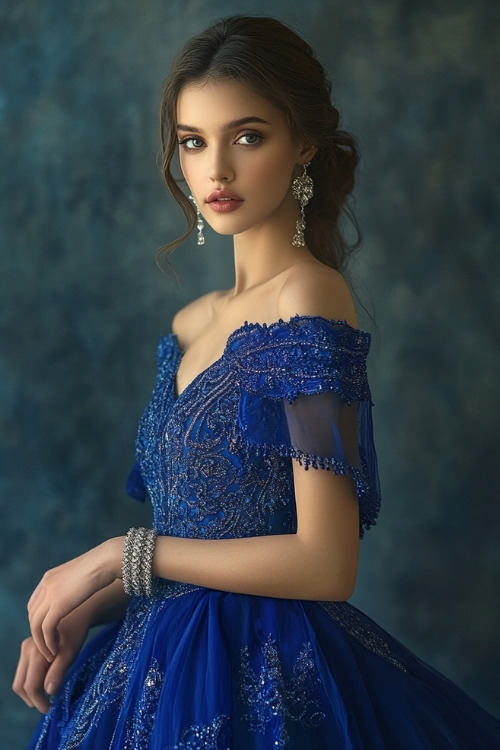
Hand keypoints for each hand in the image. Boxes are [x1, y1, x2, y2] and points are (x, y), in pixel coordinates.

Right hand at [13, 610, 89, 712]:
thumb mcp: (71, 652)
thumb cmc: (76, 632)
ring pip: (20, 679)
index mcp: (36, 652)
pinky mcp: (27, 648)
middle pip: (20, 685)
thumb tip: (49, 692)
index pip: (31, 686)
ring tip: (48, 696)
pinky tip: (46, 682)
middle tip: (48, 706)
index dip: (40, 702)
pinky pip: (24, 671)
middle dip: (32, 700)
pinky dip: (31, 682)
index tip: (51, 709)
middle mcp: (26, 649)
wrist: (75, 613)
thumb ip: (58, 672)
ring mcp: (25, 648)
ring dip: (31, 692)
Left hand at [27, 538, 122, 661]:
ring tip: (52, 654)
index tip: (50, 633)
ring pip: (36, 625)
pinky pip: (46, 629)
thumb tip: (79, 592)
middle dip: (38, 634)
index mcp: (49, 578)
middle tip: (49, 647)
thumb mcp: (80, 575)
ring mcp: (50, 594)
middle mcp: (45, 585)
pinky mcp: (58, 605)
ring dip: (42, 643)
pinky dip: (48, 643)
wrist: (106, 561)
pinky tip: (56, 650)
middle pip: (32, 616)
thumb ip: (73, 584)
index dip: (39, 621)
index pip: (34, 604)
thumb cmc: (102, 566)